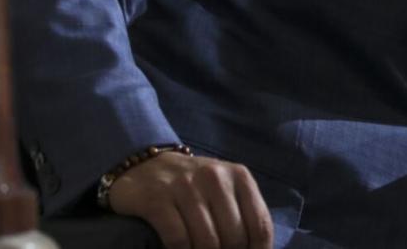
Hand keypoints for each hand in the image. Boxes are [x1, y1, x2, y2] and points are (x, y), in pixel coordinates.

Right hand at [107, 151, 273, 248]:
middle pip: (234, 238)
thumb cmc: (194, 184)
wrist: (145, 165)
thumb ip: (243, 214)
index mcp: (239, 176)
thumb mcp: (225, 189)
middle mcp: (215, 178)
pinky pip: (178, 240)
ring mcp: (185, 187)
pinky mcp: (157, 199)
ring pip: (207, 242)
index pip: (260, 225)